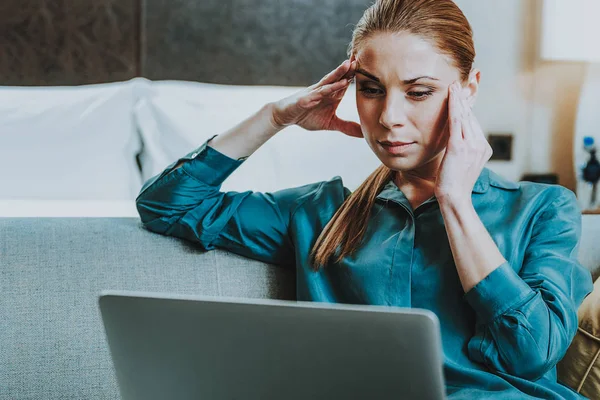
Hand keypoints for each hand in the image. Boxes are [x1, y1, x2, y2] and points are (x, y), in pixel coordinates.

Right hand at [270, 58, 362, 137]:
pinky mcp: (306, 98)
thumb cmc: (307, 116)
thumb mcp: (330, 124)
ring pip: (329, 80)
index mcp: (333, 95)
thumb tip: (363, 133)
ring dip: (339, 72)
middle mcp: (325, 90)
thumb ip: (346, 127)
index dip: (358, 76)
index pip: (347, 82)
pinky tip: (335, 84)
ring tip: (349, 63)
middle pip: (340, 77)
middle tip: (365, 59)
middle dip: (352, 69)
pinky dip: (328, 88)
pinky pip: (319, 92)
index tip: (374, 68)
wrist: (286, 116)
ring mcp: (315, 92)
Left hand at [434, 81, 492, 203]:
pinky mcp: (459, 147)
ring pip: (465, 116)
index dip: (467, 108)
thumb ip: (464, 149)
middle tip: (457, 84)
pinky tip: (451, 95)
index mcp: (484, 148)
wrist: (454, 197)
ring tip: (453, 86)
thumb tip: (457, 139)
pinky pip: (457, 121)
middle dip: (463, 100)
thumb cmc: (454, 183)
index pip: (474, 123)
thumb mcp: (463, 164)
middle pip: (471, 117)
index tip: (461, 95)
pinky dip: (454, 106)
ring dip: (458, 99)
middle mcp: (481, 144)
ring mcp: (472, 145)